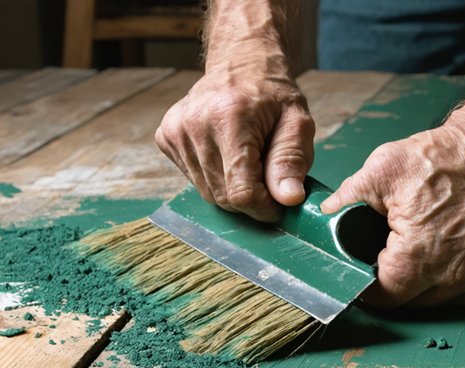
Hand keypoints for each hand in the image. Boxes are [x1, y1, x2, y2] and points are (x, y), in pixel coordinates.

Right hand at [155, 62, 314, 222]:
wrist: (240, 63)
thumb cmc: (272, 94)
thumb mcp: (297, 122)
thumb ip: (292, 160)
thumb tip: (288, 198)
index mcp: (230, 118)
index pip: (240, 191)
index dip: (263, 206)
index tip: (278, 200)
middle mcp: (195, 125)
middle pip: (223, 196)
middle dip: (250, 198)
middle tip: (267, 175)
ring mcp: (176, 132)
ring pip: (208, 193)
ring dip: (232, 187)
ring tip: (247, 158)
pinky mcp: (166, 137)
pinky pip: (194, 179)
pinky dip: (214, 177)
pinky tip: (225, 152)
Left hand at [320, 123, 464, 307]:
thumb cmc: (439, 161)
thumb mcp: (381, 170)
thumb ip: (348, 196)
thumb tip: (325, 212)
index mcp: (418, 253)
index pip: (384, 296)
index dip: (368, 287)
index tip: (363, 272)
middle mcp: (449, 272)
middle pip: (408, 302)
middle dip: (391, 285)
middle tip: (383, 260)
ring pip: (434, 302)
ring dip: (418, 287)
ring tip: (409, 259)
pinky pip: (461, 295)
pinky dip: (445, 285)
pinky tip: (435, 263)